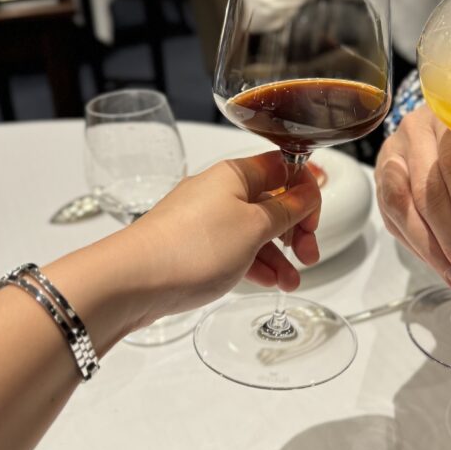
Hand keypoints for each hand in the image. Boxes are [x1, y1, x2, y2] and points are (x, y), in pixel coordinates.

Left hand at [53, 152, 321, 338]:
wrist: (132, 281)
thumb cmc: (191, 247)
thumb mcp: (255, 227)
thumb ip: (288, 209)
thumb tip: (309, 190)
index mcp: (234, 173)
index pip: (283, 167)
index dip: (306, 189)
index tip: (318, 215)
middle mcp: (218, 190)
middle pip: (270, 200)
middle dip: (295, 228)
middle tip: (309, 253)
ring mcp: (203, 218)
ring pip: (253, 229)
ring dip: (278, 253)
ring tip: (291, 281)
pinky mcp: (192, 245)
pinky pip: (233, 248)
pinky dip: (254, 263)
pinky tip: (267, 281)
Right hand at [374, 105, 450, 299]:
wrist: (443, 123)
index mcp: (450, 117)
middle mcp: (414, 132)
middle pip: (428, 194)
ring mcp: (391, 156)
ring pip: (404, 211)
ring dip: (436, 255)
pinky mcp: (380, 181)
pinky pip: (395, 221)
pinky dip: (422, 250)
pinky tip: (446, 269)